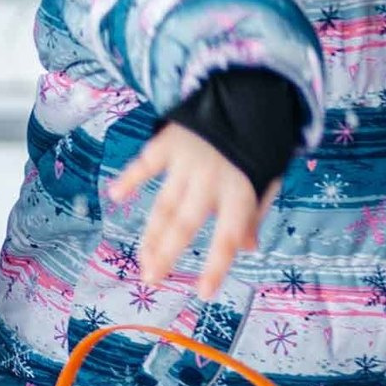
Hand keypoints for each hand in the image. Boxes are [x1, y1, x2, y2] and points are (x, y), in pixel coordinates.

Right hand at [106, 122, 273, 298]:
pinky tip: (117, 195)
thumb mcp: (267, 177)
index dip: (216, 266)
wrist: (249, 92)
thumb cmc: (260, 142)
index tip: (203, 293)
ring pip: (163, 203)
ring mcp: (187, 160)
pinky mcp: (170, 142)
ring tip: (142, 258)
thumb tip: (248, 247)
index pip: (228, 236)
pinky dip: (130, 178)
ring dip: (150, 232)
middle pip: (184, 223)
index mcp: (241, 190)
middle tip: (151, 278)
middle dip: (166, 253)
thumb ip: (255, 212)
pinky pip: (146, 164)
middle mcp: (212, 179)